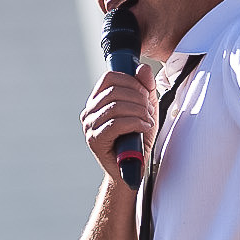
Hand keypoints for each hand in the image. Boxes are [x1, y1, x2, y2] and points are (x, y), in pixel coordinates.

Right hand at [80, 63, 156, 180]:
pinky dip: (135, 123)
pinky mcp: (95, 140)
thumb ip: (145, 89)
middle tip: (149, 111)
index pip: (110, 78)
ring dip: (139, 112)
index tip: (145, 95)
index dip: (131, 82)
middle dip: (138, 98)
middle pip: (115, 90)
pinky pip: (116, 123)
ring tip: (148, 122)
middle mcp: (89, 112)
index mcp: (97, 102)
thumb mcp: (145, 111)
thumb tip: (142, 67)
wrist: (133, 171)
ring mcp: (90, 126)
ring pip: (116, 106)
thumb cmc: (137, 141)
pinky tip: (144, 128)